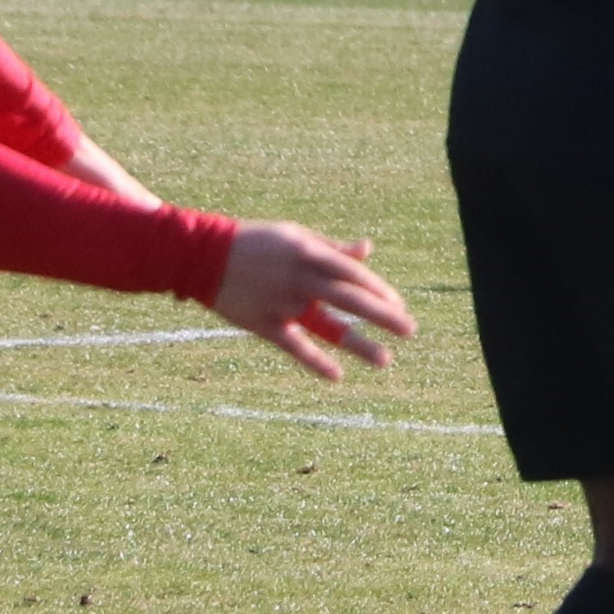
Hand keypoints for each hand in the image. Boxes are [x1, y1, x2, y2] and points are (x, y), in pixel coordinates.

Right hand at [216, 221, 412, 381]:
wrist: (202, 255)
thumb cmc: (256, 244)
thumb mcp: (296, 237)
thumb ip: (333, 249)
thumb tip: (368, 251)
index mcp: (310, 254)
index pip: (353, 274)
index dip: (379, 290)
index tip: (400, 306)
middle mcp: (300, 278)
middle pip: (350, 299)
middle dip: (383, 315)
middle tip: (411, 330)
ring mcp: (282, 303)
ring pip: (327, 326)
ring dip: (358, 344)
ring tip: (386, 360)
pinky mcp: (263, 323)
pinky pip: (294, 345)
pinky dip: (315, 361)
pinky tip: (337, 376)